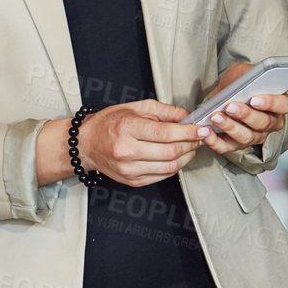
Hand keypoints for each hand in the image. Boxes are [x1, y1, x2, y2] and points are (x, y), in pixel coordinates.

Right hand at [75, 98, 201, 188]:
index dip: (189, 132)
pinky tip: (176, 157)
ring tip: (189, 147)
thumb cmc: (109, 123)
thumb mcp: (135, 107)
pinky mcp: (132, 180)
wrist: (86, 144)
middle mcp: (126, 150)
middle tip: (198, 138)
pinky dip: (174, 166)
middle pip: (170, 152)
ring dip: (186, 157)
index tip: (201, 129)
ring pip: (169, 166)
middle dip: (190, 144)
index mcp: (127, 128)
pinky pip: (162, 176)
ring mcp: (128, 168)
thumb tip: (188, 117)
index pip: (166, 133)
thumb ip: (165, 111)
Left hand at [194, 61, 287, 155]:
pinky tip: (205, 131)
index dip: (271, 103)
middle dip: (245, 115)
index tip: (254, 99)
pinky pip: (226, 147)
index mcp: (277, 104)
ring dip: (230, 127)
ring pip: (246, 137)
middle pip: (263, 123)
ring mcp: (254, 136)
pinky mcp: (234, 144)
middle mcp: (269, 123)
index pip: (283, 105)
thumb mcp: (243, 72)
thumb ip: (247, 74)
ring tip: (215, 116)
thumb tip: (245, 80)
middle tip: (230, 106)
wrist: (223, 93)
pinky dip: (214, 141)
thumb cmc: (238, 83)